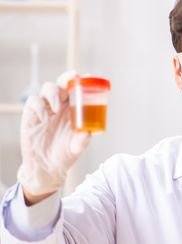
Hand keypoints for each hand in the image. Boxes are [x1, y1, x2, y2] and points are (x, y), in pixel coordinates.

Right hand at [18, 71, 90, 197]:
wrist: (47, 167)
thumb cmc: (65, 154)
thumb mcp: (77, 148)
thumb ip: (83, 140)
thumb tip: (88, 133)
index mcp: (73, 110)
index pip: (77, 90)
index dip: (82, 81)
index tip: (89, 76)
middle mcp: (60, 106)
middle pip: (62, 84)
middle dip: (67, 78)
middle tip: (73, 78)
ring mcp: (45, 109)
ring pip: (47, 88)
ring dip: (54, 93)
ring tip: (57, 108)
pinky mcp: (31, 115)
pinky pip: (34, 102)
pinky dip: (39, 106)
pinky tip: (45, 118)